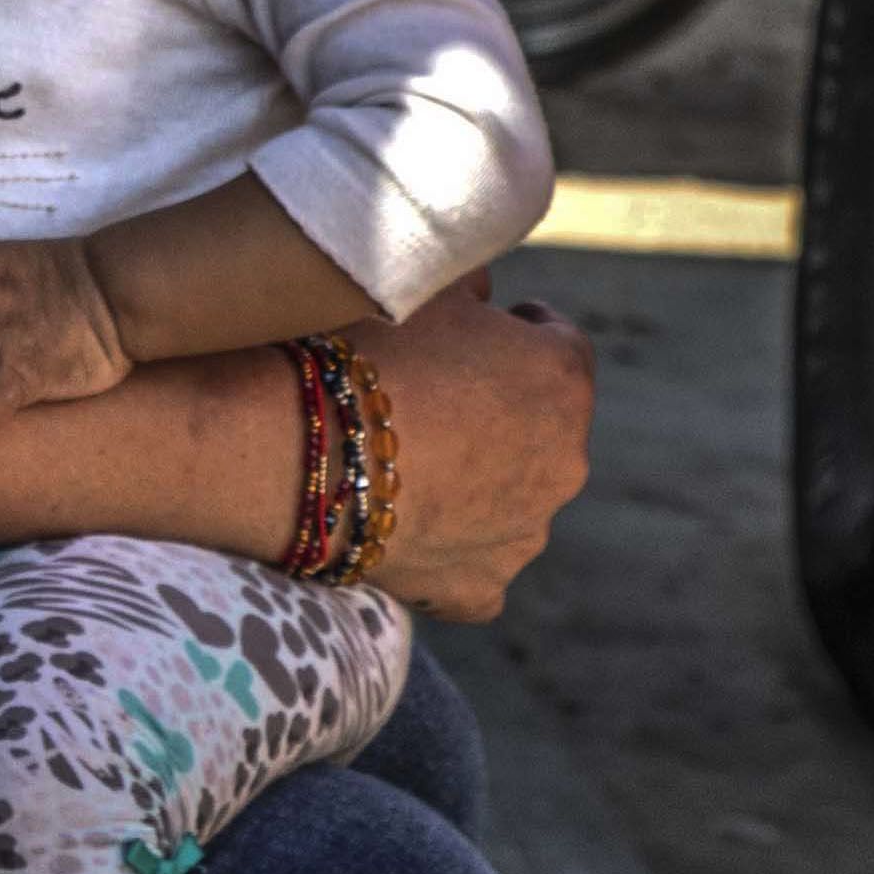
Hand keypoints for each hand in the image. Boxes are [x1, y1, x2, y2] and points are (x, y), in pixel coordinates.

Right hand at [352, 282, 597, 620]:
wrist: (307, 452)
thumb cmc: (365, 353)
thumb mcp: (425, 289)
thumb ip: (473, 285)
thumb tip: (482, 295)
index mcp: (564, 378)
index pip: (556, 340)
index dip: (514, 331)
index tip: (478, 329)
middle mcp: (566, 460)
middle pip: (540, 426)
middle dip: (498, 411)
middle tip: (429, 399)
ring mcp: (528, 533)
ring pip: (512, 498)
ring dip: (478, 480)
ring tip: (405, 462)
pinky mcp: (485, 588)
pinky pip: (476, 563)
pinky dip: (450, 547)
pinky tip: (404, 523)